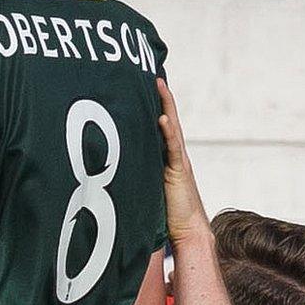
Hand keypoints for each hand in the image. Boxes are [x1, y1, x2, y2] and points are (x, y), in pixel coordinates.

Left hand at [155, 80, 211, 249]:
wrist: (189, 230)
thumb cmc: (169, 212)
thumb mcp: (150, 186)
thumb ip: (140, 172)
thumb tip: (116, 165)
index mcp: (168, 157)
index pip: (162, 126)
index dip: (156, 106)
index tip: (148, 85)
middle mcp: (176, 155)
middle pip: (169, 120)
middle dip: (162, 98)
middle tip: (153, 74)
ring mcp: (179, 162)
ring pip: (172, 128)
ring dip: (165, 106)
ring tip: (158, 85)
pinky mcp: (179, 172)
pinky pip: (173, 149)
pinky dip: (168, 133)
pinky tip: (162, 118)